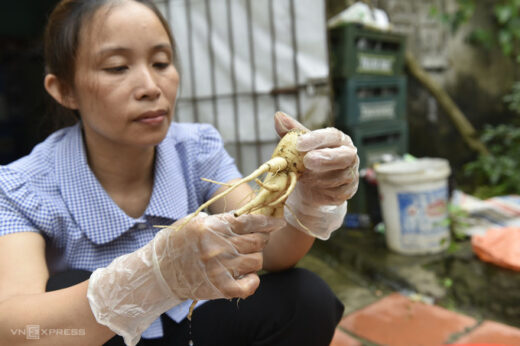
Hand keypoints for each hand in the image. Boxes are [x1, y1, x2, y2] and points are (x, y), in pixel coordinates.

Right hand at [155, 213, 284, 299]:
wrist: (158, 273)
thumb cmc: (177, 244)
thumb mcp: (195, 223)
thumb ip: (221, 220)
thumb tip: (249, 216)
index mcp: (211, 227)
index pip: (248, 221)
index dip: (268, 222)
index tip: (278, 223)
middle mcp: (217, 246)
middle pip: (257, 241)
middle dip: (263, 239)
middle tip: (261, 239)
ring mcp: (219, 268)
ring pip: (257, 261)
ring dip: (255, 258)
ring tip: (246, 258)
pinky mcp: (219, 288)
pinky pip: (249, 285)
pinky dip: (253, 282)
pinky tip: (248, 277)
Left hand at [274, 112, 358, 239]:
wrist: (312, 188)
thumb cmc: (307, 161)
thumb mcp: (299, 147)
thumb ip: (291, 132)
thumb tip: (278, 116)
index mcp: (338, 140)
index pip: (333, 135)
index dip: (317, 139)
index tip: (299, 143)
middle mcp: (348, 155)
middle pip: (345, 155)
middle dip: (326, 158)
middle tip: (307, 160)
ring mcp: (350, 174)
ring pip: (340, 176)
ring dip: (320, 177)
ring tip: (303, 177)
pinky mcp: (346, 192)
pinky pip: (338, 192)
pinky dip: (324, 190)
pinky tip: (312, 187)